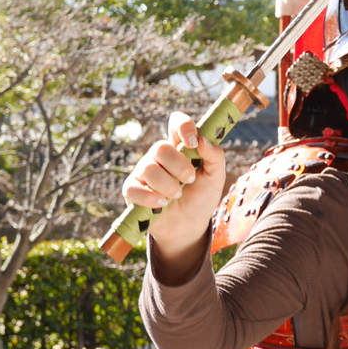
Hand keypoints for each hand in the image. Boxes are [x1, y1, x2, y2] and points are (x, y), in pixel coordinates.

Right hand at [121, 112, 227, 267]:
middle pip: (161, 147)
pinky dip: (150, 198)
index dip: (183, 126)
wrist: (188, 226)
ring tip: (177, 195)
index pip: (177, 123)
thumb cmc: (201, 197)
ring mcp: (144, 171)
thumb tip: (202, 140)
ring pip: (149, 169)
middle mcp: (160, 155)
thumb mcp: (215, 178)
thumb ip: (215, 157)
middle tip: (190, 179)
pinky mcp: (132, 190)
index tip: (192, 142)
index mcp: (181, 147)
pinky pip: (134, 188)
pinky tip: (162, 204)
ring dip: (168, 185)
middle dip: (179, 166)